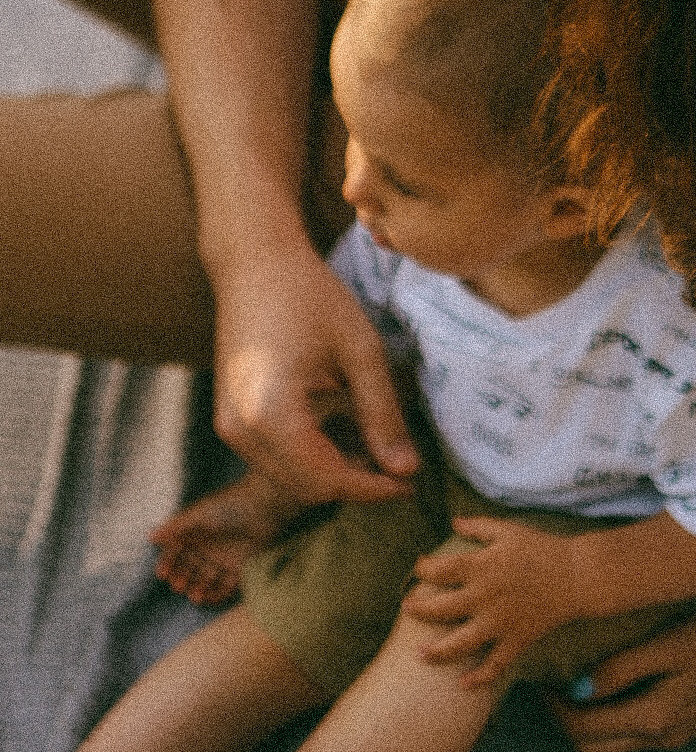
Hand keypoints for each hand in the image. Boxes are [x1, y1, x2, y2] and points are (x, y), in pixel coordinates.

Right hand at [213, 239, 419, 503]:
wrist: (254, 263)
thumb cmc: (310, 296)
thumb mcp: (360, 350)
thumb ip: (382, 414)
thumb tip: (406, 471)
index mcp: (271, 414)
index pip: (329, 479)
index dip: (374, 489)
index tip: (412, 483)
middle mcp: (240, 430)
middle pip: (308, 488)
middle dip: (356, 486)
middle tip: (400, 469)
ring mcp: (228, 427)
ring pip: (290, 480)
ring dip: (333, 476)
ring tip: (375, 451)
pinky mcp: (228, 420)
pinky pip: (275, 460)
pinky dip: (311, 460)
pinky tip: (342, 436)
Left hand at [402, 516, 578, 686]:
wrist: (576, 575)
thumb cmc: (540, 549)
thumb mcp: (508, 530)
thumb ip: (478, 526)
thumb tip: (453, 521)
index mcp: (482, 566)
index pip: (441, 570)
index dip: (423, 569)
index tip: (419, 569)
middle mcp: (486, 596)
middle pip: (442, 609)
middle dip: (419, 610)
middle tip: (406, 609)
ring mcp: (500, 622)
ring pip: (461, 643)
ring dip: (437, 651)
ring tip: (419, 654)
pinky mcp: (516, 640)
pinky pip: (494, 665)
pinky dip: (478, 678)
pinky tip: (462, 684)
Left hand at [552, 603, 695, 751]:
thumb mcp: (670, 645)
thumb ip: (623, 669)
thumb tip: (579, 689)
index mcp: (655, 720)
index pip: (584, 730)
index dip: (554, 708)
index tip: (541, 677)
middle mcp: (663, 738)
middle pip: (594, 746)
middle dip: (566, 719)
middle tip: (550, 681)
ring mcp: (679, 734)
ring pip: (615, 741)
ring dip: (590, 717)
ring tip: (575, 676)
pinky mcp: (689, 722)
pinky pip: (638, 729)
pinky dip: (615, 713)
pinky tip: (613, 679)